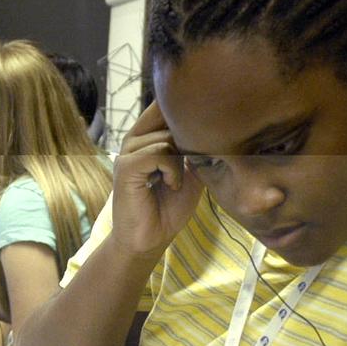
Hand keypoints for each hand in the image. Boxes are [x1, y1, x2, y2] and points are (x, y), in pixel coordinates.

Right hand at [109, 101, 202, 257]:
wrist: (150, 239)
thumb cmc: (169, 207)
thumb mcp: (192, 171)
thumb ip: (198, 147)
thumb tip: (220, 126)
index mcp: (148, 136)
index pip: (166, 105)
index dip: (189, 111)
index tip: (209, 126)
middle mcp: (135, 138)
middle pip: (168, 116)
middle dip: (189, 139)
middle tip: (194, 163)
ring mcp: (127, 151)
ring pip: (166, 137)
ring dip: (181, 161)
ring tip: (176, 182)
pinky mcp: (126, 167)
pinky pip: (158, 153)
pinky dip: (172, 171)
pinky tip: (170, 186)